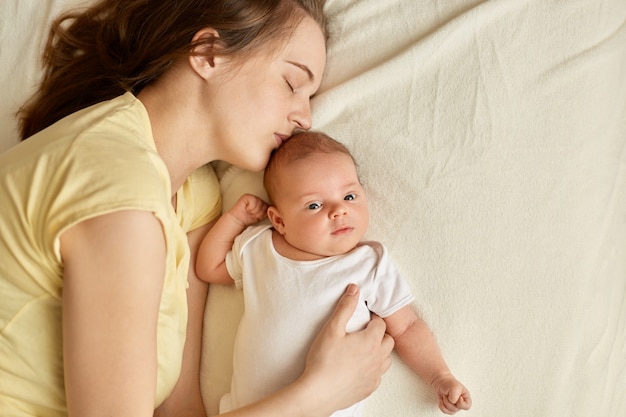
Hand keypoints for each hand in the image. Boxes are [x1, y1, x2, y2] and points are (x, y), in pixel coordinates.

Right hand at [228, 193, 267, 226]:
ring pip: (260, 204)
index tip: (258, 217)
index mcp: (264, 202)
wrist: (238, 220)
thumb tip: (275, 211)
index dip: (264, 214)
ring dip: (255, 211)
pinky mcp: (247, 196)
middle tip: (253, 215)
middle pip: (265, 205)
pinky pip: (253, 202)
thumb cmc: (249, 219)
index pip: (270, 207)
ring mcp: (253, 196)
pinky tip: (247, 209)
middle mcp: (259, 198)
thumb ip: (268, 212)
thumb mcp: (262, 216)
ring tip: (250, 213)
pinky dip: (250, 208)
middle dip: (259, 213)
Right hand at [301, 284, 394, 412]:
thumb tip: (355, 288)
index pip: (381, 324)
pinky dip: (373, 369)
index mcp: (371, 341)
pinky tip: (360, 368)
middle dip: (380, 334)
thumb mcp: (332, 328)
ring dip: (379, 352)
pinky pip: (378, 376)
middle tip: (365, 332)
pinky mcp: (368, 389)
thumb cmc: (323, 360)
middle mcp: (377, 358)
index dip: (373, 318)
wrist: (318, 393)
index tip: (365, 318)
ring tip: (364, 349)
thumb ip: (345, 307)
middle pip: (389, 341)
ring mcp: (374, 375)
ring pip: (386, 360)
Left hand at [431, 373, 471, 413]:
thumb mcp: (454, 387)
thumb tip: (452, 403)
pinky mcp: (448, 408)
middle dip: (449, 401)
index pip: (467, 407)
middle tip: (448, 394)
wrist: (441, 382)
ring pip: (450, 411)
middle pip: (456, 409)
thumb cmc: (449, 383)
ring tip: (445, 396)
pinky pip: (445, 411)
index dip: (461, 403)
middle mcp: (460, 403)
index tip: (457, 397)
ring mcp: (454, 406)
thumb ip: (455, 397)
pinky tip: (442, 399)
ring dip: (445, 402)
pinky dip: (441, 405)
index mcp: (465, 397)